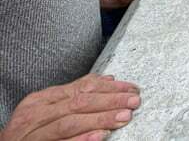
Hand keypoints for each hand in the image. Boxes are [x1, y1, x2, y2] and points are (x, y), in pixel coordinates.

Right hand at [0, 74, 139, 140]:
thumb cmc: (29, 129)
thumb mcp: (47, 106)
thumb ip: (75, 92)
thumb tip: (109, 79)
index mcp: (41, 99)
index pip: (81, 88)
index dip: (109, 88)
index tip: (132, 88)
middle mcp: (36, 115)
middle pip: (78, 103)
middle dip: (110, 101)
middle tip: (134, 101)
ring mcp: (34, 135)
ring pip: (70, 123)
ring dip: (100, 119)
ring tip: (124, 116)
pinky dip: (82, 140)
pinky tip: (100, 136)